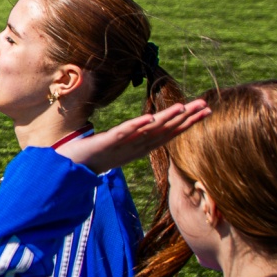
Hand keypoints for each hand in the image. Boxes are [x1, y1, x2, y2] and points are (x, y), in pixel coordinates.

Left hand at [61, 101, 210, 174]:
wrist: (69, 170)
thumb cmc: (93, 157)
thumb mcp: (118, 145)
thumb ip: (133, 136)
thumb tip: (147, 125)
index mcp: (139, 147)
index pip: (168, 133)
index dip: (187, 123)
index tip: (205, 111)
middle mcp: (134, 148)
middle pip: (165, 131)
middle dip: (186, 119)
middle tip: (206, 106)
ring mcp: (121, 146)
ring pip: (148, 131)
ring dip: (166, 120)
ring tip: (183, 108)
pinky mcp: (105, 143)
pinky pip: (123, 134)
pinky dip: (136, 126)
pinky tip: (148, 119)